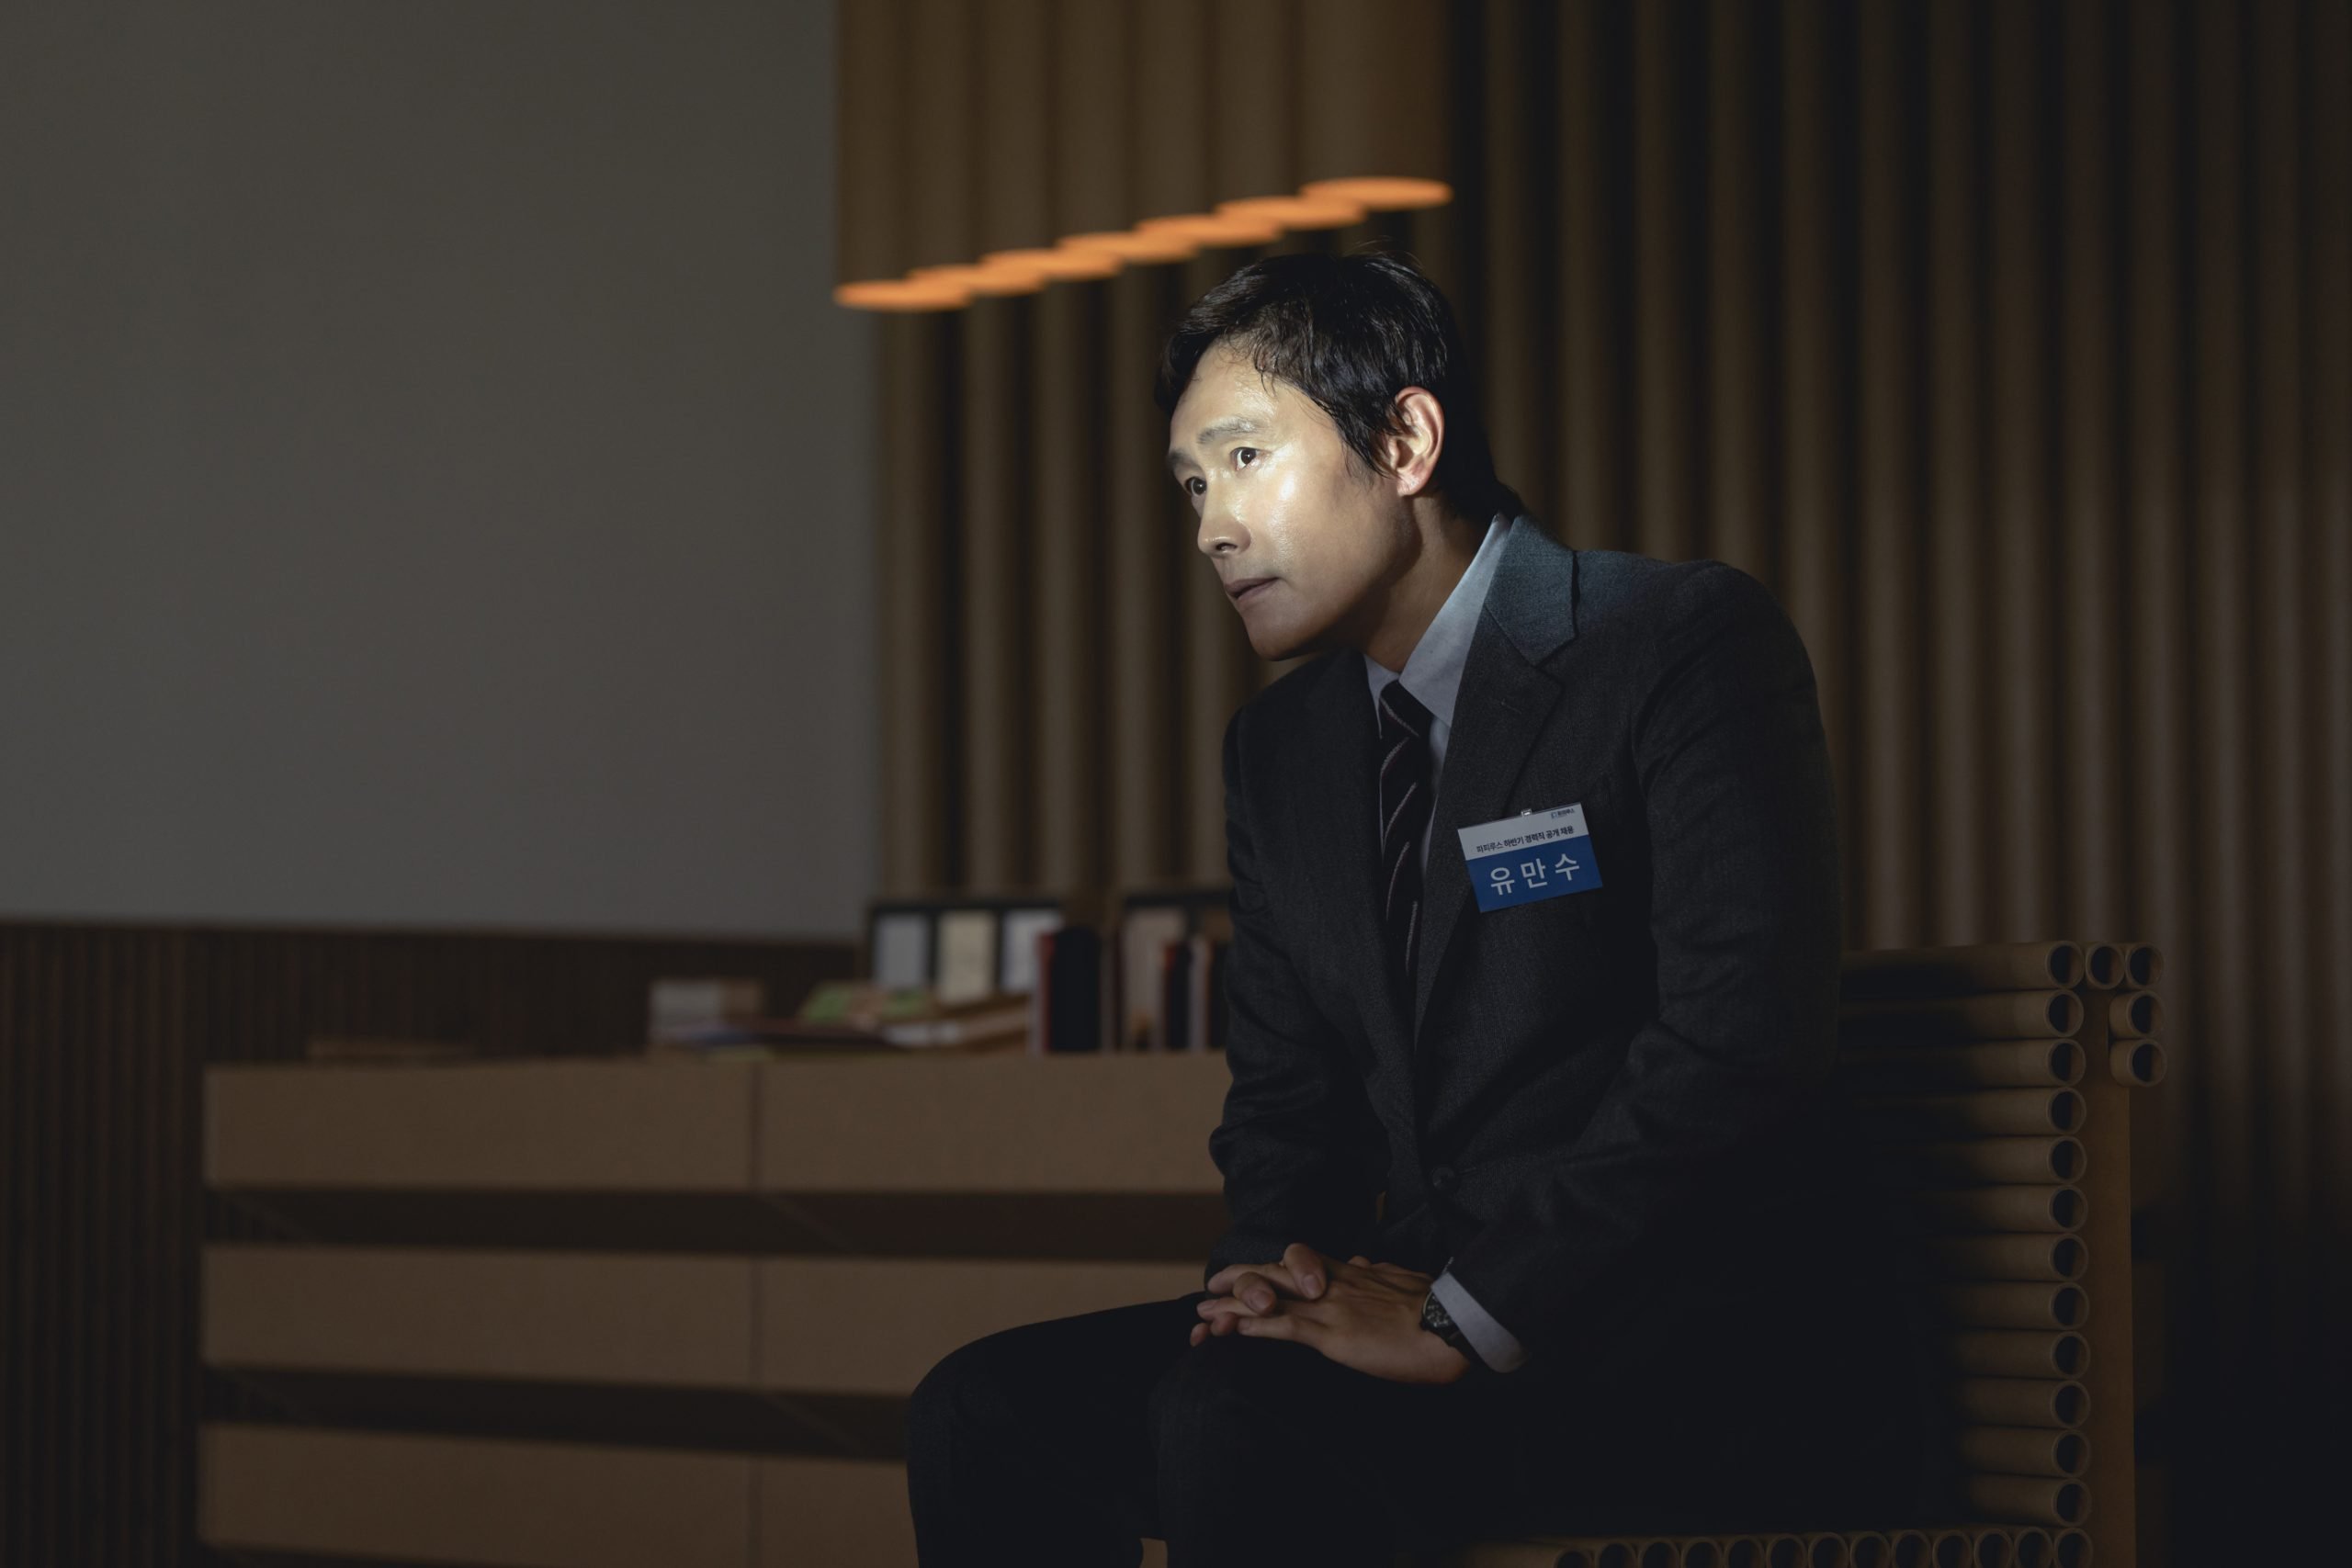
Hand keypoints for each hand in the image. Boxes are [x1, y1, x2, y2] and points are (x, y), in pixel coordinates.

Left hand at [1190, 1247, 1469, 1385]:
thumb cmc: (1437, 1307)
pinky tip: (1235, 1330)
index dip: (1270, 1266)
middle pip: (1276, 1273)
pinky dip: (1256, 1329)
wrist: (1454, 1327)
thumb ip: (1379, 1271)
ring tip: (1205, 1312)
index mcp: (1353, 1273)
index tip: (1247, 1270)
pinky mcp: (1336, 1337)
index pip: (1301, 1263)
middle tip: (1210, 1285)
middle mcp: (1335, 1285)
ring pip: (1271, 1299)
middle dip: (1239, 1278)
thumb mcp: (1404, 1278)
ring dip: (1233, 1306)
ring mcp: (1332, 1309)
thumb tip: (1365, 1262)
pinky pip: (1287, 1328)